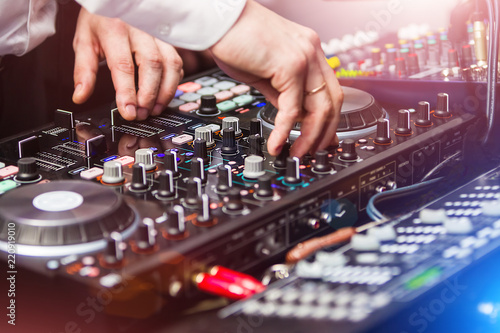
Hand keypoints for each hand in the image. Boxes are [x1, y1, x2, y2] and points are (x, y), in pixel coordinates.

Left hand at [72, 8, 183, 120]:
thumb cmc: (100, 20)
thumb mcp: (84, 41)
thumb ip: (84, 70)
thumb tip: (80, 96)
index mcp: (114, 29)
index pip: (123, 65)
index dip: (127, 92)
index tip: (128, 112)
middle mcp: (140, 30)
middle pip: (152, 65)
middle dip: (149, 95)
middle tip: (141, 113)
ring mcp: (157, 34)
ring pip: (170, 64)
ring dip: (165, 91)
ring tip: (154, 109)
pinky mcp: (168, 40)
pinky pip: (177, 62)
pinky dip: (173, 82)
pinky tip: (164, 94)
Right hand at [209, 0, 342, 157]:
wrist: (217, 20)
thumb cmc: (234, 38)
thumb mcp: (264, 71)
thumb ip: (281, 92)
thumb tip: (289, 115)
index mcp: (309, 50)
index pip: (330, 91)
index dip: (329, 119)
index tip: (322, 138)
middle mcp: (312, 51)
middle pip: (333, 101)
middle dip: (324, 133)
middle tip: (311, 152)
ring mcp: (304, 57)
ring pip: (320, 107)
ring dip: (309, 136)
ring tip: (296, 153)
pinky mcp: (290, 66)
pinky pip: (292, 108)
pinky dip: (285, 130)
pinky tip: (276, 143)